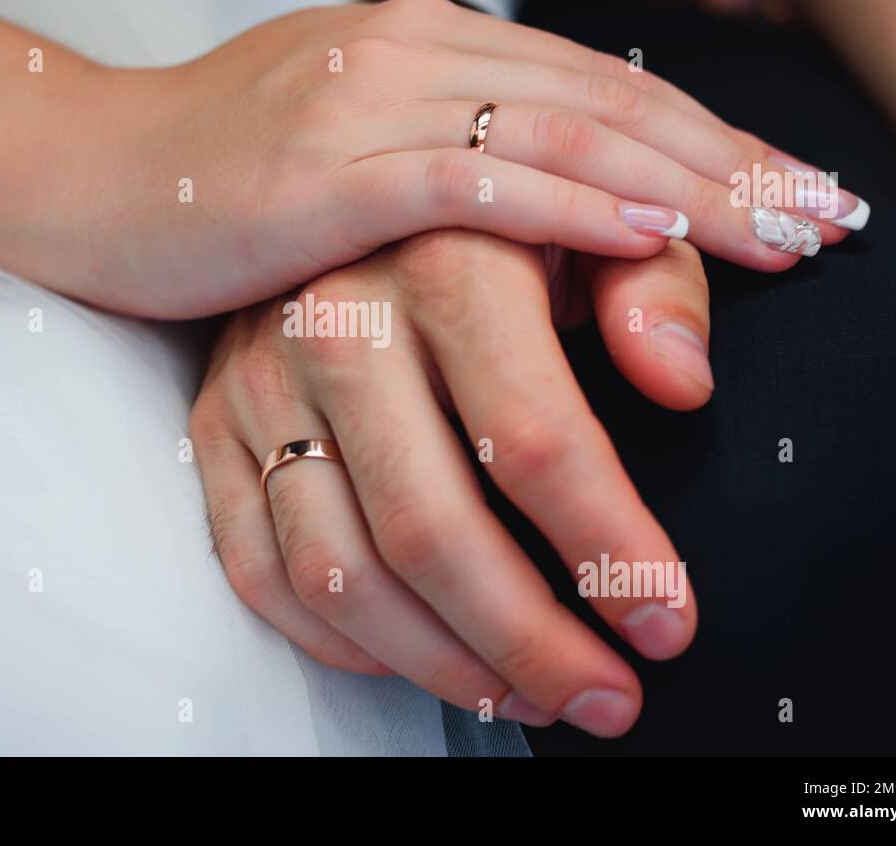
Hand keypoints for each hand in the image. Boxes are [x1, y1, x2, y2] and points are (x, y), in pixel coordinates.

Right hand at [87, 0, 860, 316]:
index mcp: (422, 42)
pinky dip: (568, 203)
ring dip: (682, 182)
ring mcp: (365, 100)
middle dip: (727, 159)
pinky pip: (469, 180)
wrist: (82, 174)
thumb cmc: (215, 176)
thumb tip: (545, 217)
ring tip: (779, 230)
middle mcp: (408, 49)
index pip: (596, 82)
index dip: (705, 136)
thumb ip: (444, 162)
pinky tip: (646, 230)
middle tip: (822, 211)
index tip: (788, 190)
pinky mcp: (323, 169)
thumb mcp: (346, 148)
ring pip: (559, 129)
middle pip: (604, 96)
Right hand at [190, 228, 713, 734]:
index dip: (610, 552)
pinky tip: (420, 658)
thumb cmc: (493, 231)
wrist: (344, 196)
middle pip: (428, 530)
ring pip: (337, 570)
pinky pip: (257, 568)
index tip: (666, 625)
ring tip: (525, 695)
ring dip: (441, 663)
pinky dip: (340, 641)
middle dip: (529, 642)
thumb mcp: (596, 227)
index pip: (532, 441)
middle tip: (606, 699)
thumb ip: (657, 291)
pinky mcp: (214, 424)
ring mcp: (262, 380)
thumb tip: (681, 384)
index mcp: (445, 263)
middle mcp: (337, 322)